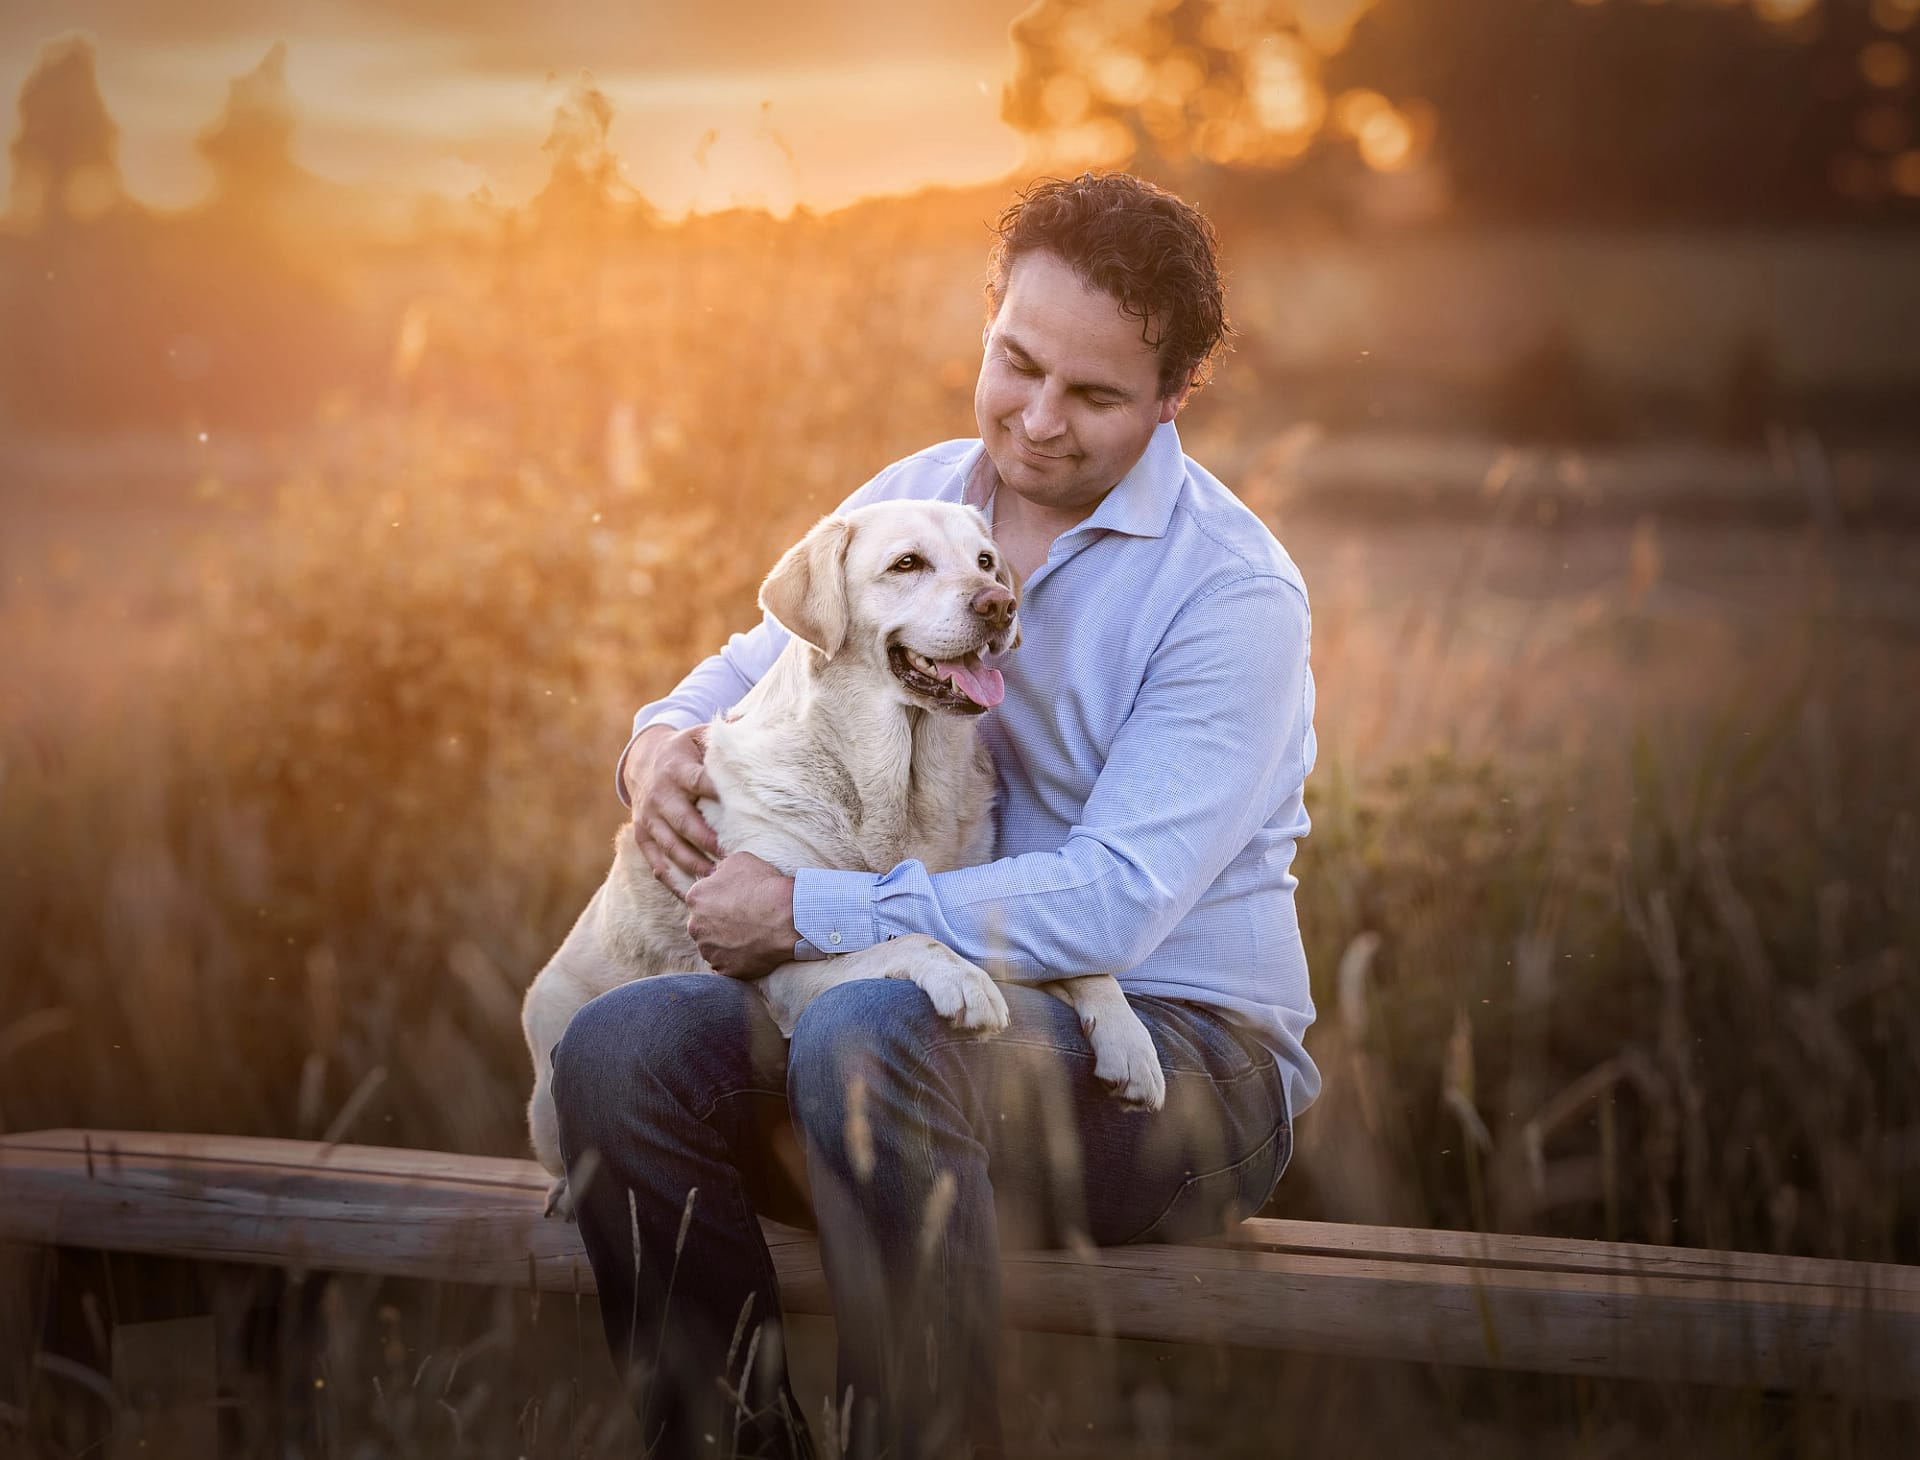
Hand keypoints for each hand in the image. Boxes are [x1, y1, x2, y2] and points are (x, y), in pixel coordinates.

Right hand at [624, 724, 723, 895]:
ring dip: (693, 864)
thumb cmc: (684, 750)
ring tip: (717, 879)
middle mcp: (661, 794)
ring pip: (670, 846)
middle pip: (684, 821)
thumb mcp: (700, 735)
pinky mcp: (642, 835)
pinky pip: (656, 861)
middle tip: (731, 855)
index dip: (717, 793)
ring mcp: (649, 818)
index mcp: (678, 768)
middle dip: (706, 840)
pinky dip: (672, 879)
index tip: (740, 808)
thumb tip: (748, 719)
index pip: (699, 781)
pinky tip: (691, 895)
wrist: (643, 761)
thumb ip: (725, 732)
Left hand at [686, 852, 798, 978]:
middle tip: (744, 919)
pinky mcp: (723, 969)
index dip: (720, 899)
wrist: (788, 917)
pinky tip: (752, 949)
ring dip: (726, 941)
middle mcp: (695, 925)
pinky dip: (736, 959)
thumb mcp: (739, 861)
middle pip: (704, 924)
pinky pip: (725, 964)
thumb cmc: (765, 886)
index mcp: (696, 897)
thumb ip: (720, 870)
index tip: (737, 901)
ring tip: (750, 935)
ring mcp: (708, 950)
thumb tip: (717, 876)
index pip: (701, 899)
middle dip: (719, 922)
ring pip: (713, 945)